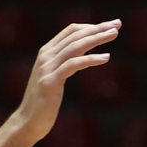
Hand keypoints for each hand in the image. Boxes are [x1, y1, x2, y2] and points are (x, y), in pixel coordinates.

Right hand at [11, 20, 119, 138]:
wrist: (28, 122)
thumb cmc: (44, 102)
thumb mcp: (55, 77)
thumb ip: (65, 64)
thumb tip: (81, 55)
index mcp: (47, 52)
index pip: (71, 30)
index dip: (92, 26)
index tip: (110, 25)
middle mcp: (46, 56)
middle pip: (75, 35)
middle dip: (98, 28)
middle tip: (118, 24)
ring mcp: (47, 68)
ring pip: (75, 46)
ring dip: (97, 38)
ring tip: (114, 35)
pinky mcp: (50, 81)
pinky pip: (73, 65)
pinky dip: (91, 59)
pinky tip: (106, 58)